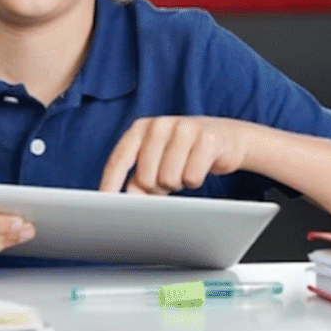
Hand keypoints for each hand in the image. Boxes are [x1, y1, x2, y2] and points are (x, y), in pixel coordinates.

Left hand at [100, 116, 252, 195]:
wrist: (227, 138)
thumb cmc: (185, 152)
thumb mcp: (157, 162)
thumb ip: (138, 178)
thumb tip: (127, 198)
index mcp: (141, 128)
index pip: (119, 159)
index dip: (110, 183)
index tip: (104, 204)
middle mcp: (160, 125)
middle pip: (146, 178)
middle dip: (157, 188)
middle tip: (169, 179)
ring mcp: (184, 129)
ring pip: (169, 179)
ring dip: (177, 184)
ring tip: (184, 170)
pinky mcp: (207, 139)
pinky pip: (192, 177)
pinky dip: (195, 180)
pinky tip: (200, 168)